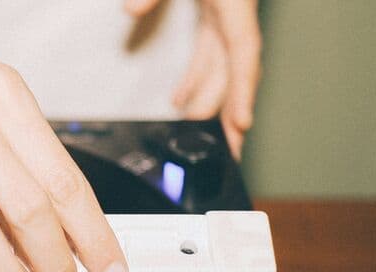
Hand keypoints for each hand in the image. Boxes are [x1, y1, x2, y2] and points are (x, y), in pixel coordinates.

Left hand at [126, 0, 261, 158]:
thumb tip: (132, 10)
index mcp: (234, 6)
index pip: (242, 55)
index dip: (243, 91)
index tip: (241, 125)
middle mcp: (235, 17)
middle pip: (235, 73)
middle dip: (233, 114)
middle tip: (229, 152)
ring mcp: (226, 18)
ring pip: (222, 67)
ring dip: (209, 101)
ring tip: (197, 135)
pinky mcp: (215, 14)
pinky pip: (208, 53)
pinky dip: (195, 78)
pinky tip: (178, 102)